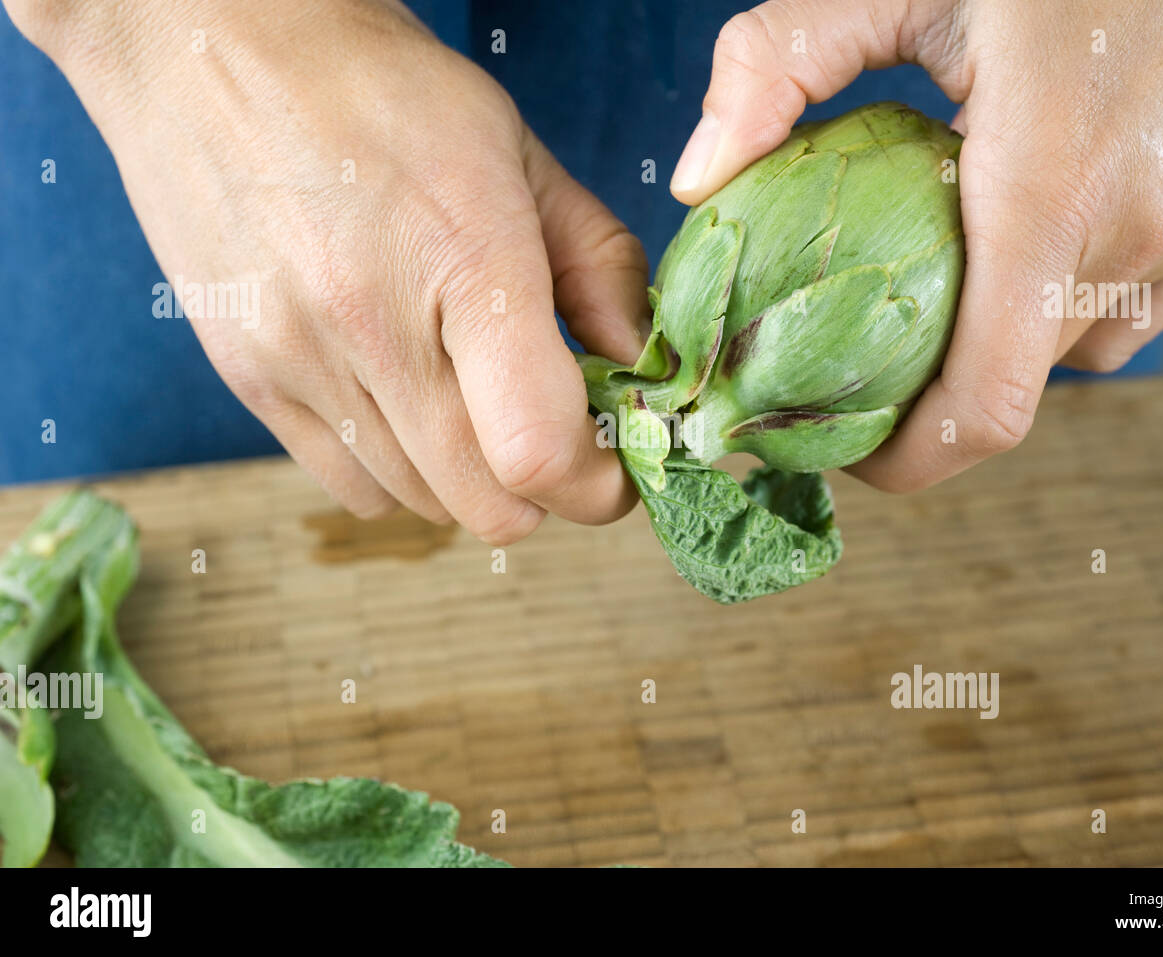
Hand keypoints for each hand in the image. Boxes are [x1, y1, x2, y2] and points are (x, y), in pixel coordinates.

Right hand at [10, 0, 645, 541]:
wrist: (211, 46)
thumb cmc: (380, 91)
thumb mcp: (520, 153)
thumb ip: (599, 265)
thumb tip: (640, 362)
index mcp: (467, 261)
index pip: (539, 449)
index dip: (597, 485)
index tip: (615, 468)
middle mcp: (374, 327)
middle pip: (486, 506)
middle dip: (546, 492)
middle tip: (557, 437)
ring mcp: (301, 362)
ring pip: (422, 506)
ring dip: (472, 481)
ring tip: (478, 406)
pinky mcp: (249, 380)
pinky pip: (352, 489)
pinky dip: (402, 474)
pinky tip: (410, 406)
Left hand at [671, 0, 1162, 490]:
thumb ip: (778, 66)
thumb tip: (700, 177)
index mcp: (1051, 186)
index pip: (986, 408)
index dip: (906, 460)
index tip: (844, 449)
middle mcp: (1141, 227)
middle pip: (1016, 383)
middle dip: (932, 389)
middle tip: (863, 349)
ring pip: (1078, 350)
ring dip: (1003, 341)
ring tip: (945, 282)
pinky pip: (1133, 306)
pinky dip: (1066, 300)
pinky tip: (1024, 238)